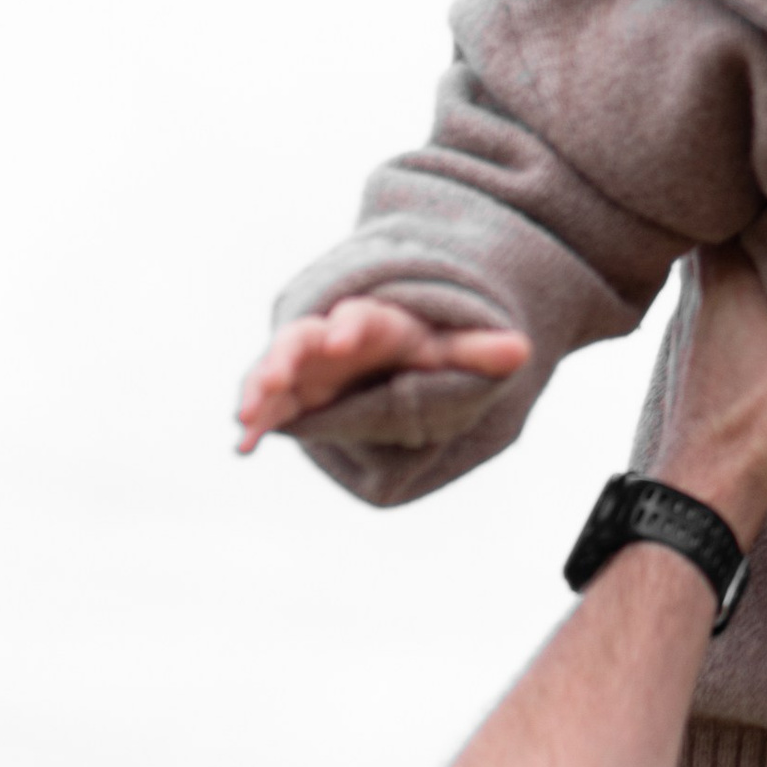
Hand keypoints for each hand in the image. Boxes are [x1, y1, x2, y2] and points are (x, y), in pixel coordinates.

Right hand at [237, 298, 531, 452]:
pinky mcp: (290, 391)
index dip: (349, 325)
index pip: (358, 318)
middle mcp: (328, 339)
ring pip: (274, 370)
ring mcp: (304, 365)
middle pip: (301, 340)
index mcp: (370, 323)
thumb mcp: (449, 348)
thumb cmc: (418, 346)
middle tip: (272, 378)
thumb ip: (477, 350)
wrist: (386, 349)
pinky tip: (243, 448)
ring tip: (244, 417)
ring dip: (257, 390)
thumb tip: (523, 349)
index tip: (340, 337)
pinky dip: (254, 423)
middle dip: (285, 357)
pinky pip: (265, 404)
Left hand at [650, 248, 766, 543]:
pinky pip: (740, 292)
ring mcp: (700, 317)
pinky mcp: (710, 347)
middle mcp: (701, 286)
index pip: (741, 196)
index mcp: (719, 272)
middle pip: (742, 223)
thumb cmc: (752, 427)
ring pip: (740, 259)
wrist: (706, 495)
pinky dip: (765, 282)